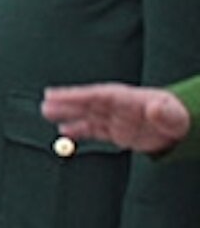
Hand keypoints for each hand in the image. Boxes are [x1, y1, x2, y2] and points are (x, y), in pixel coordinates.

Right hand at [43, 82, 191, 154]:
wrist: (183, 130)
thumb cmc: (179, 119)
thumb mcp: (175, 116)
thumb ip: (163, 112)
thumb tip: (153, 108)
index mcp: (129, 99)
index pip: (98, 95)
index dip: (76, 95)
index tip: (57, 94)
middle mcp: (118, 108)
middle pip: (88, 103)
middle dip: (67, 103)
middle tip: (45, 103)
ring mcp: (116, 119)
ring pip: (87, 115)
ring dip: (68, 114)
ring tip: (47, 113)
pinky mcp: (116, 132)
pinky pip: (93, 130)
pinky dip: (79, 131)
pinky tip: (64, 132)